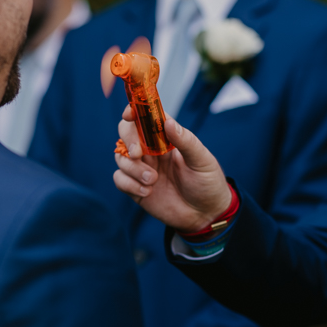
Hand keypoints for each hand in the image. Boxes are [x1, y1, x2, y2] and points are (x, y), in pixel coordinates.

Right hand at [113, 106, 231, 232]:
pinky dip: (129, 184)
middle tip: (138, 153)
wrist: (205, 215)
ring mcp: (142, 168)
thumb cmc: (207, 183)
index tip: (129, 114)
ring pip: (120, 157)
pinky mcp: (135, 187)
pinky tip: (147, 192)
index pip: (146, 116)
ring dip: (133, 168)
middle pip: (126, 132)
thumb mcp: (202, 161)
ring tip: (153, 180)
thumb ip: (185, 141)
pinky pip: (119, 179)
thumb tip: (168, 122)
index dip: (134, 110)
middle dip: (128, 140)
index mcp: (166, 138)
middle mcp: (151, 149)